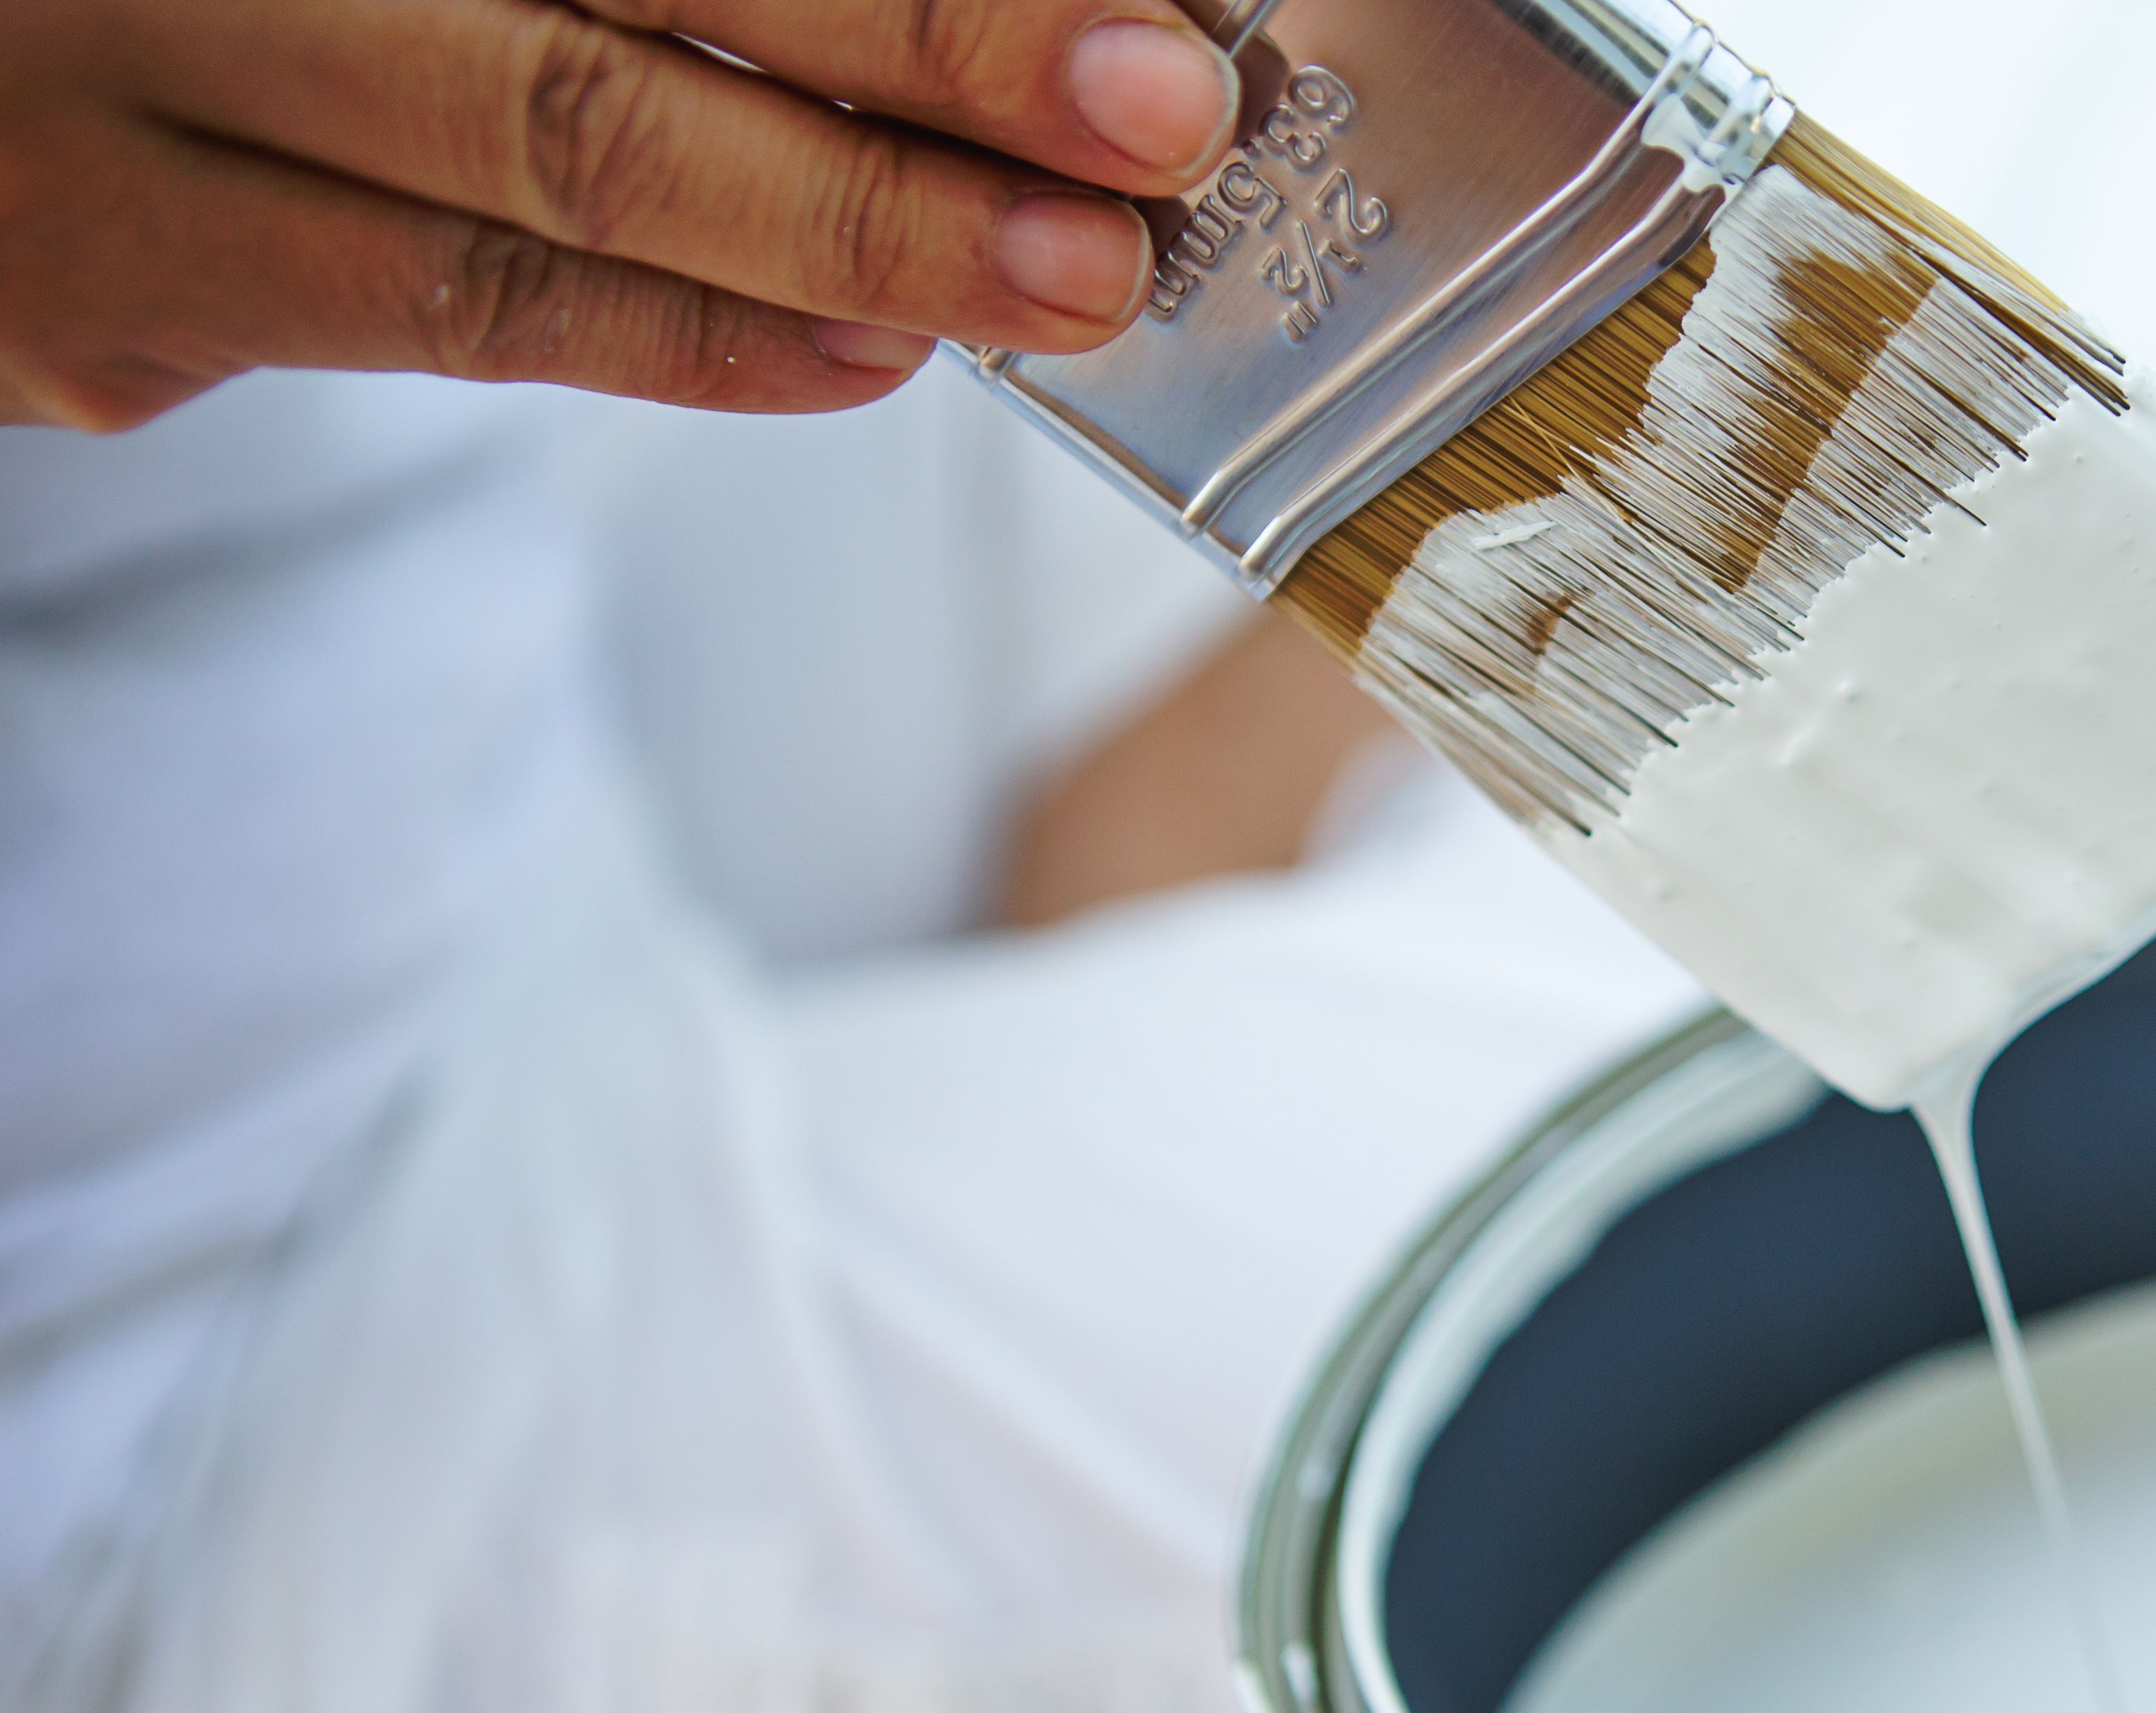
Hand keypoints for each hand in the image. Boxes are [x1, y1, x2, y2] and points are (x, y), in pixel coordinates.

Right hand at [0, 0, 1242, 428]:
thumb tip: (983, 11)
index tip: (1137, 5)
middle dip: (930, 46)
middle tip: (1160, 116)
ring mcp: (137, 80)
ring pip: (557, 164)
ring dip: (849, 228)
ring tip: (1065, 274)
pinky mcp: (115, 269)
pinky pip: (452, 309)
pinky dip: (686, 340)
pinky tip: (866, 354)